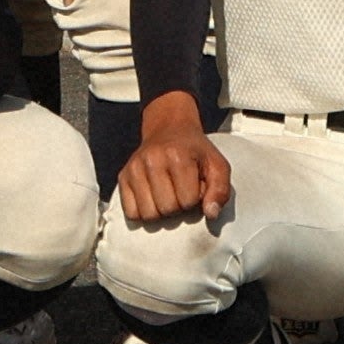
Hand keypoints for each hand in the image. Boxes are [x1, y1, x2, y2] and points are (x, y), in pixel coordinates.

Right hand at [111, 95, 228, 227]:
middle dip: (178, 206)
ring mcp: (134, 168)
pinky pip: (132, 213)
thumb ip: (220, 190)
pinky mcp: (123, 176)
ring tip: (167, 193)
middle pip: (167, 209)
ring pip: (148, 214)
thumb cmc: (195, 151)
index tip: (195, 185)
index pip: (188, 201)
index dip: (195, 198)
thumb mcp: (217, 165)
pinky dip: (144, 212)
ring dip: (161, 211)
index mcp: (177, 156)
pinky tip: (153, 197)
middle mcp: (152, 160)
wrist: (169, 129)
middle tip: (180, 190)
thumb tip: (211, 214)